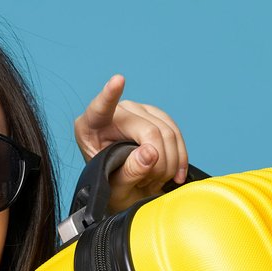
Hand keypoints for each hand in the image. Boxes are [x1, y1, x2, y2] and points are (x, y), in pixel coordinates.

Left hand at [75, 73, 188, 216]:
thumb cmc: (112, 187)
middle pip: (149, 130)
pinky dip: (180, 156)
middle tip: (151, 182)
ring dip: (170, 161)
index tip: (118, 80)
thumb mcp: (115, 187)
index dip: (110, 94)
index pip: (101, 108)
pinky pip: (175, 132)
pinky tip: (176, 172)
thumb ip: (130, 171)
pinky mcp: (155, 115)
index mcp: (91, 126)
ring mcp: (136, 111)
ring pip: (167, 130)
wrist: (125, 191)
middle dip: (158, 161)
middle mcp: (114, 112)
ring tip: (157, 179)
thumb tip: (151, 152)